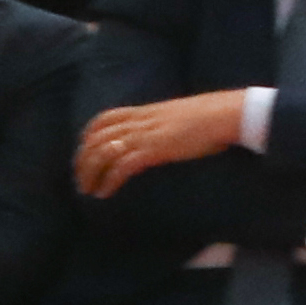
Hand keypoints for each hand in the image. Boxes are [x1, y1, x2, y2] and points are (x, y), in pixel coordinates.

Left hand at [74, 90, 256, 196]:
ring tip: (88, 190)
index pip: (103, 120)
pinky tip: (105, 193)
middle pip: (95, 139)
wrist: (223, 115)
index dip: (88, 136)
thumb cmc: (209, 115)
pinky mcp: (151, 150)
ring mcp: (143, 135)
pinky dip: (108, 181)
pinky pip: (120, 167)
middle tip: (81, 180)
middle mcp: (138, 122)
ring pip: (101, 153)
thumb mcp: (177, 115)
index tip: (85, 151)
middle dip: (82, 161)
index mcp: (143, 111)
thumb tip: (161, 134)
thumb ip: (162, 123)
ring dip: (89, 173)